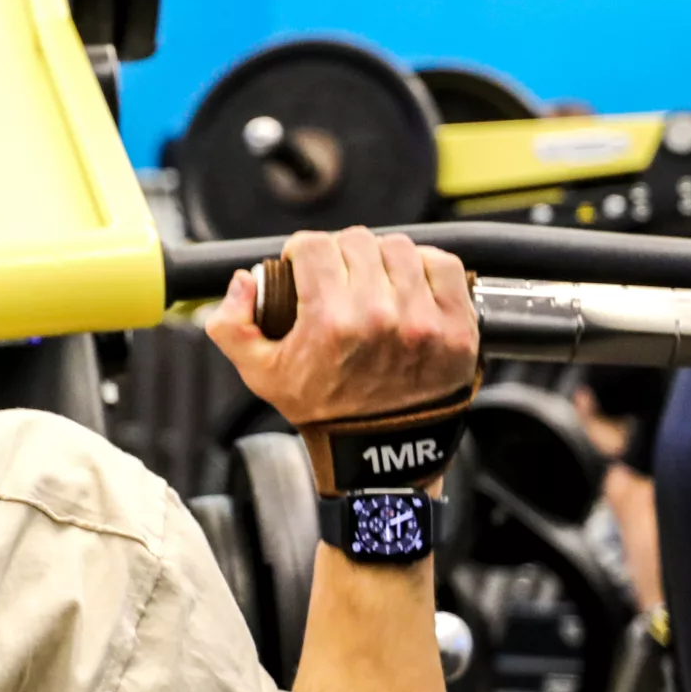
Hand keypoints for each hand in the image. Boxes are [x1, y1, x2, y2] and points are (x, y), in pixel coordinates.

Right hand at [206, 226, 477, 426]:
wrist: (381, 451)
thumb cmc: (323, 409)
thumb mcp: (259, 374)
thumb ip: (232, 325)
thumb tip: (243, 281)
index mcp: (330, 322)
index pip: (314, 245)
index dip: (302, 251)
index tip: (304, 266)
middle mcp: (379, 315)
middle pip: (356, 241)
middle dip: (340, 255)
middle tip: (338, 279)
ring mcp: (424, 320)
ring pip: (399, 248)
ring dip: (382, 259)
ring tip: (374, 284)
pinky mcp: (458, 327)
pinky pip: (445, 266)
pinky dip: (426, 268)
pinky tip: (410, 287)